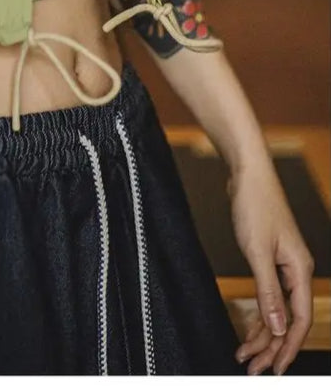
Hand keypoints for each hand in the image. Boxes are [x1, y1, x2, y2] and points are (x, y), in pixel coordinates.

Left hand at [227, 161, 314, 374]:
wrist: (247, 175)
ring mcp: (283, 265)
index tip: (275, 369)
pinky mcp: (269, 259)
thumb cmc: (255, 204)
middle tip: (252, 367)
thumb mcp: (258, 251)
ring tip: (245, 354)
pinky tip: (249, 329)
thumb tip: (277, 327)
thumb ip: (268, 291)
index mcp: (300, 270)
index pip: (300, 320)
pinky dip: (259, 313)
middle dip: (271, 346)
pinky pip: (268, 295)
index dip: (289, 347)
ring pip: (277, 309)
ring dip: (262, 333)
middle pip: (288, 319)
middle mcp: (296, 271)